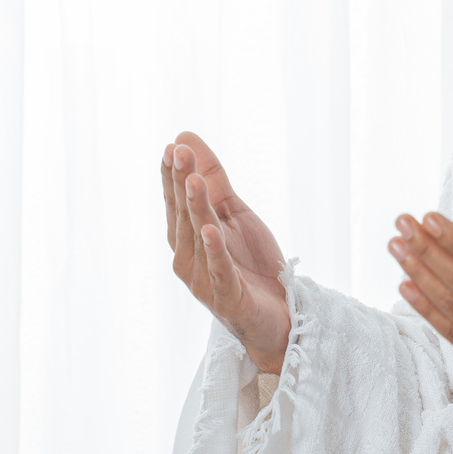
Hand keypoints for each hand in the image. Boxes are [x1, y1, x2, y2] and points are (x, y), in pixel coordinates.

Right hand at [161, 131, 290, 373]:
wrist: (279, 315)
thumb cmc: (251, 264)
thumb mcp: (235, 215)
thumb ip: (214, 181)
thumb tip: (185, 138)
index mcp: (188, 239)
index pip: (176, 202)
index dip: (172, 176)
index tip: (172, 147)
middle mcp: (188, 259)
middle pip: (184, 216)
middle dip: (181, 183)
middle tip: (178, 152)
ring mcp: (204, 281)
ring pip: (199, 239)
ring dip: (195, 208)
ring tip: (193, 180)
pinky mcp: (227, 298)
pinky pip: (219, 271)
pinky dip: (215, 251)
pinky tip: (211, 230)